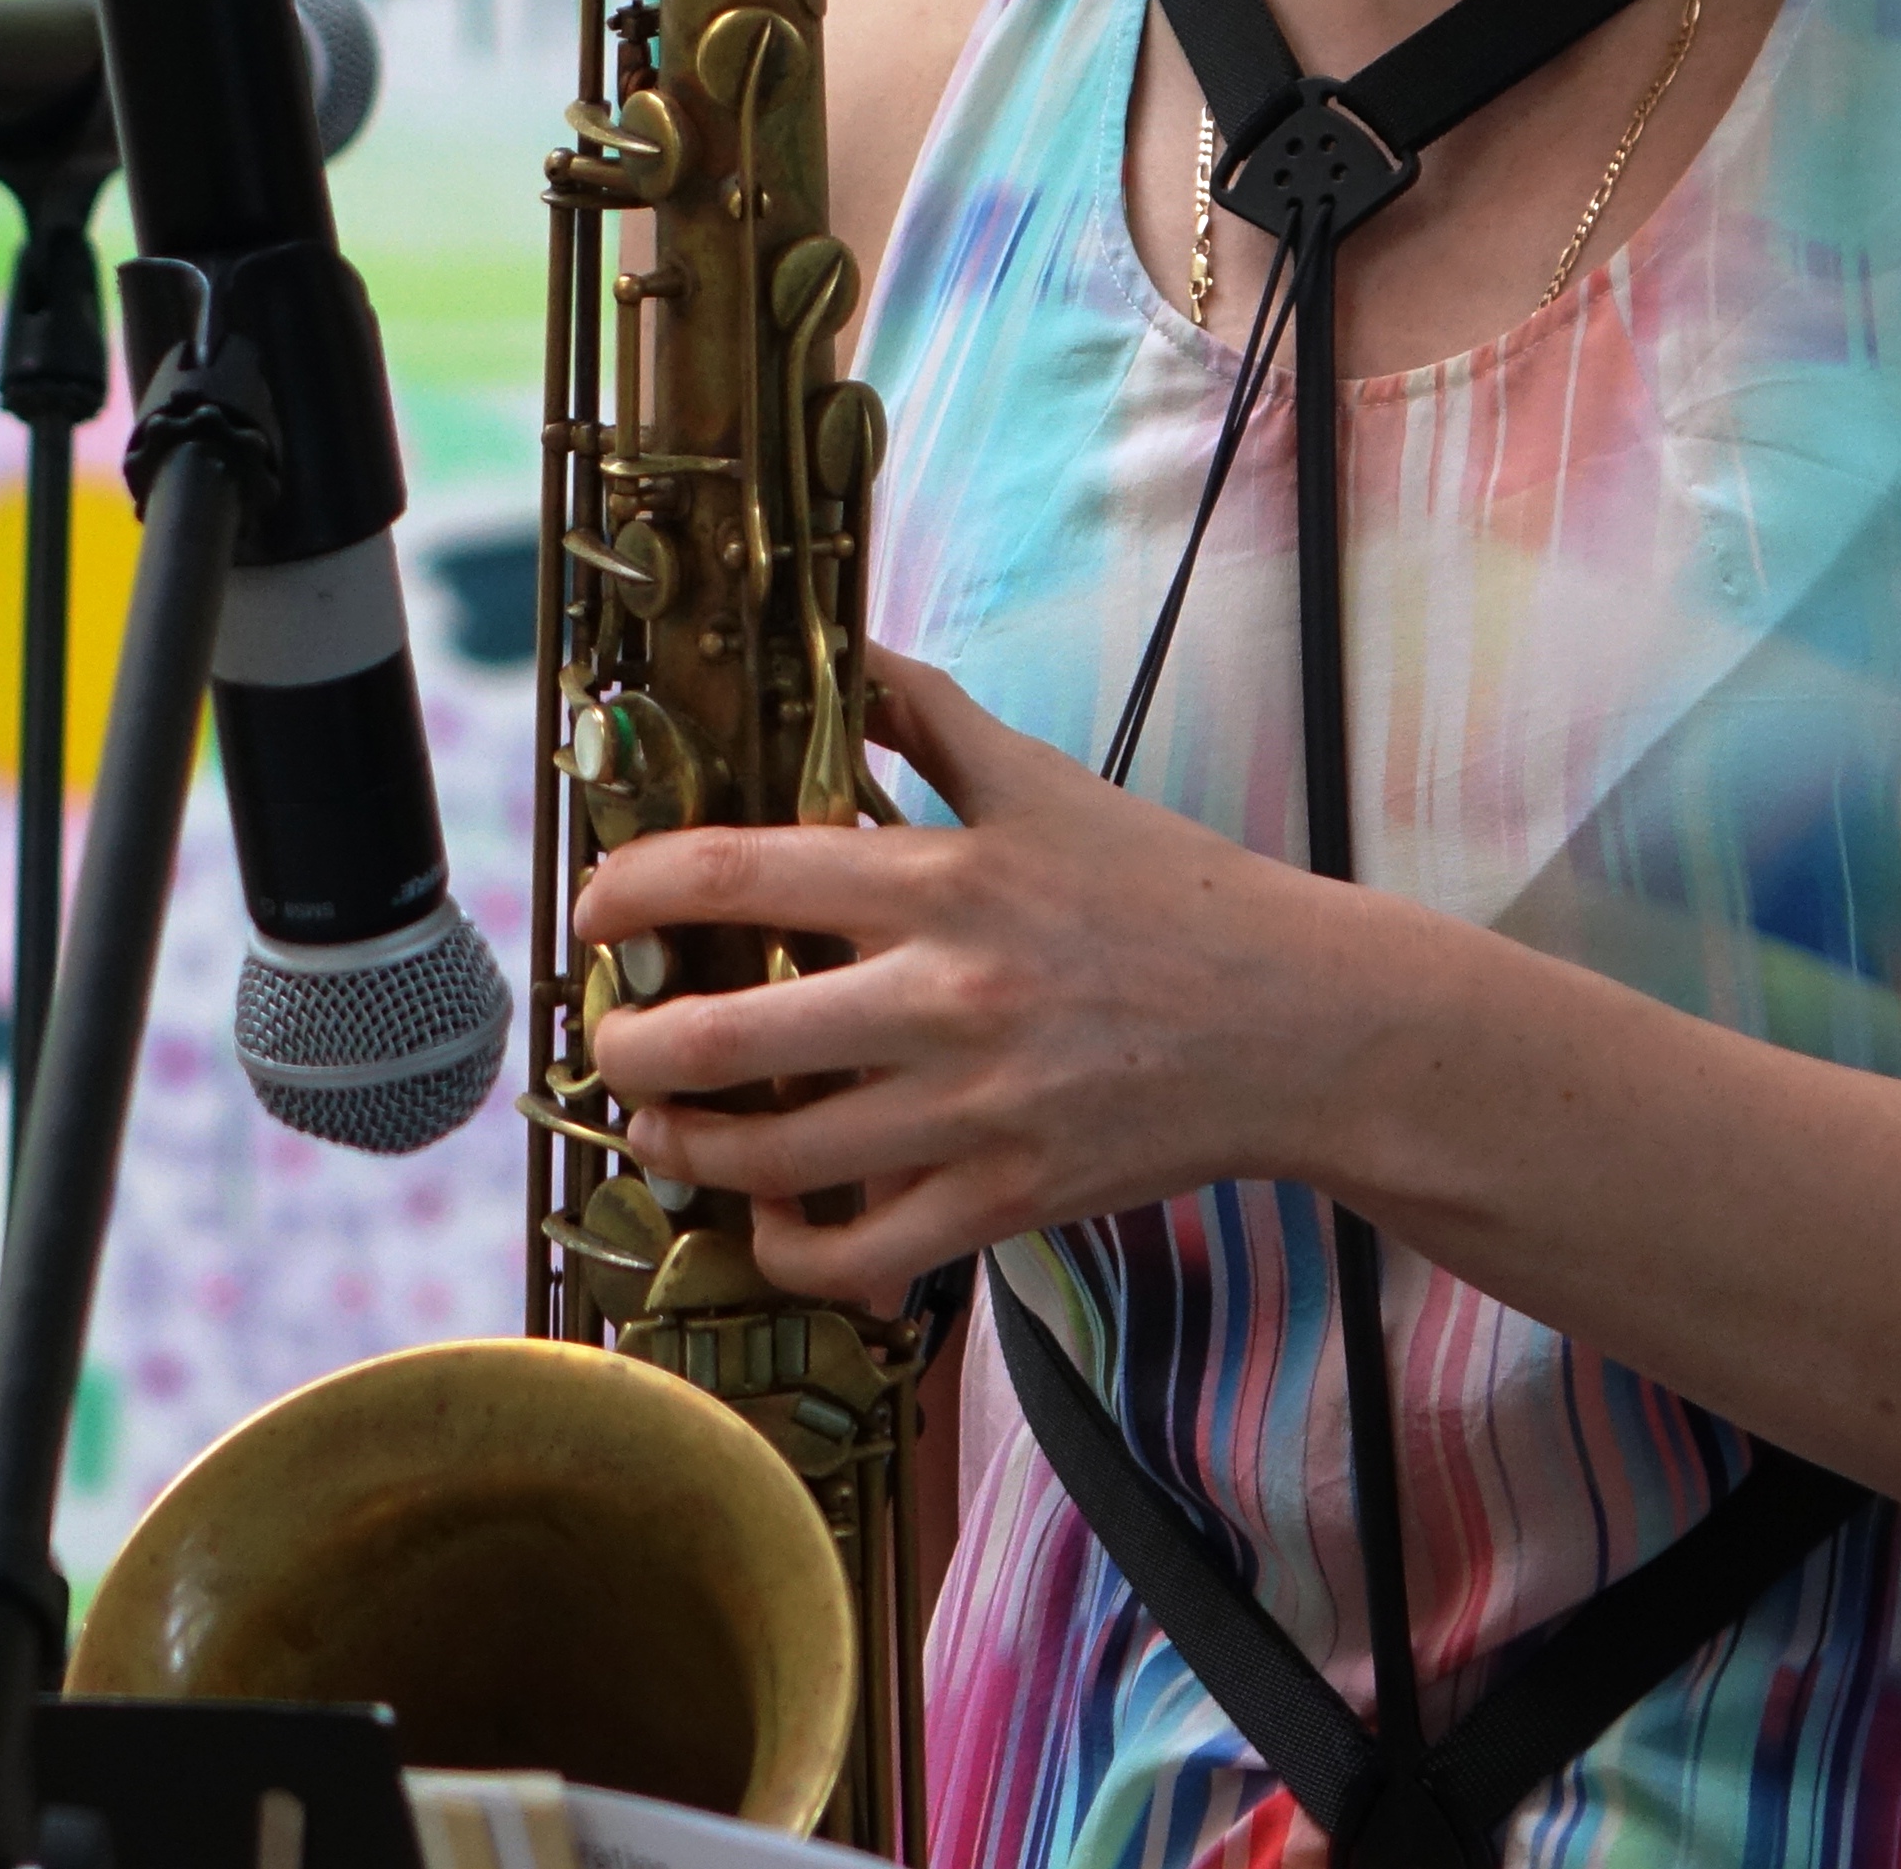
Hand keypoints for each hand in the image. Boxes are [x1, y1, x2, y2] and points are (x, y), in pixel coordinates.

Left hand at [569, 648, 1448, 1306]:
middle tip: (610, 1033)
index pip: (732, 874)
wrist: (1303, 1024)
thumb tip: (836, 645)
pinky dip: (786, 1244)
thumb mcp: (1043, 781)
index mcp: (941, 879)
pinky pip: (856, 1254)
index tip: (596, 907)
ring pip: (769, 1160)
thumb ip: (926, 716)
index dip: (629, 893)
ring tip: (660, 1119)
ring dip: (682, 1143)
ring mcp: (974, 1114)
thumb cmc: (1168, 893)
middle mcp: (944, 997)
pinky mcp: (1007, 1203)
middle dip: (627, 1042)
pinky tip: (766, 1215)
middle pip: (720, 1040)